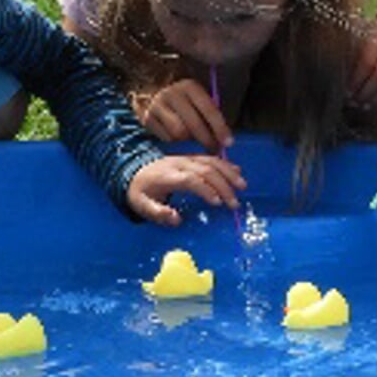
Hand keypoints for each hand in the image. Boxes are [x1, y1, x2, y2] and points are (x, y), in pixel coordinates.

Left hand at [126, 155, 245, 225]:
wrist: (134, 170)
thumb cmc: (140, 191)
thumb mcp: (141, 205)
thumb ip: (158, 213)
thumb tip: (177, 219)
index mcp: (167, 176)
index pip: (190, 179)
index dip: (205, 189)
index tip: (217, 203)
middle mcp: (179, 164)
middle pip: (205, 170)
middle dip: (223, 185)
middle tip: (234, 203)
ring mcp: (186, 159)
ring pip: (211, 161)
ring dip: (228, 173)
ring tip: (242, 186)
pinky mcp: (191, 158)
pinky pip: (210, 157)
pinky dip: (225, 164)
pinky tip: (237, 171)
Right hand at [134, 79, 231, 151]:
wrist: (151, 89)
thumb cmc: (183, 99)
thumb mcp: (197, 98)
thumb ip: (210, 115)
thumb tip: (225, 139)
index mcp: (189, 86)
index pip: (208, 109)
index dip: (220, 128)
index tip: (228, 142)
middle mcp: (172, 94)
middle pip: (193, 125)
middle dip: (206, 140)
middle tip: (214, 149)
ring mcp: (157, 106)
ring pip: (179, 134)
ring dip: (189, 141)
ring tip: (194, 140)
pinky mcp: (148, 118)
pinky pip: (167, 138)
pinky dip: (175, 141)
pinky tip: (178, 137)